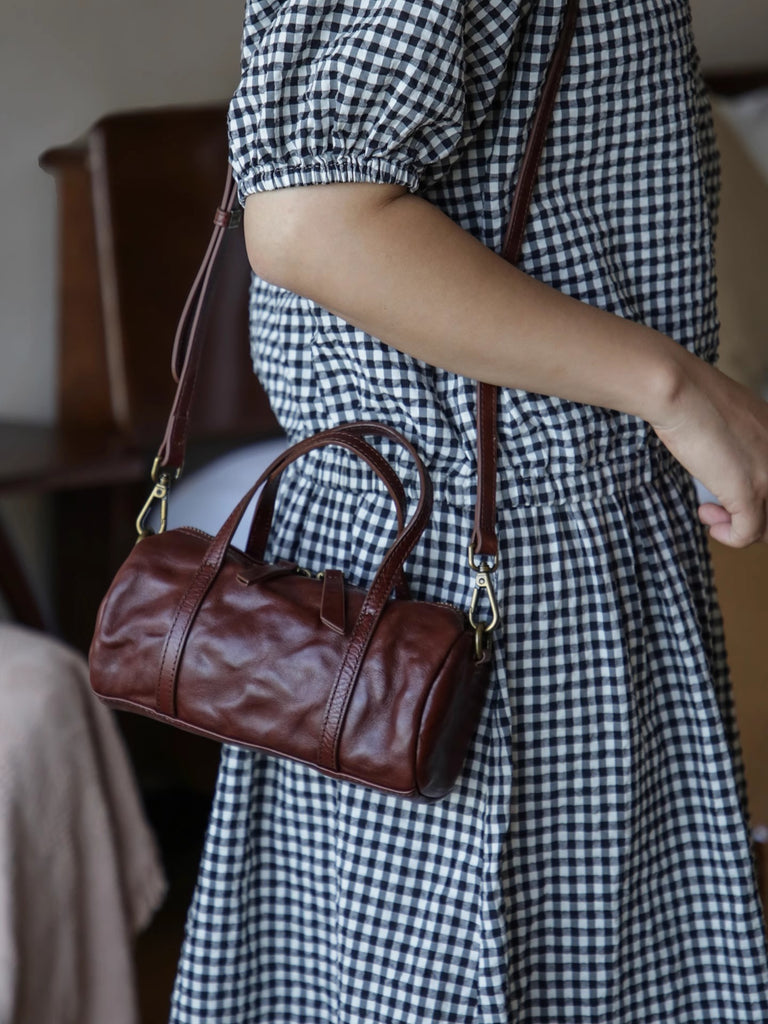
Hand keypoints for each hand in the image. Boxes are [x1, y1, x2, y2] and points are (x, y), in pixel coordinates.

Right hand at [650, 354, 767, 547]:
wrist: (680, 392)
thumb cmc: (691, 397)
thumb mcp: (722, 417)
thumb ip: (733, 439)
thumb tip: (720, 458)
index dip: (755, 497)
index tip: (725, 490)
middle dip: (749, 517)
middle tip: (718, 508)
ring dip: (739, 529)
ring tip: (711, 514)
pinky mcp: (749, 493)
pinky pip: (747, 534)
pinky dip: (728, 537)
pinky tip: (709, 522)